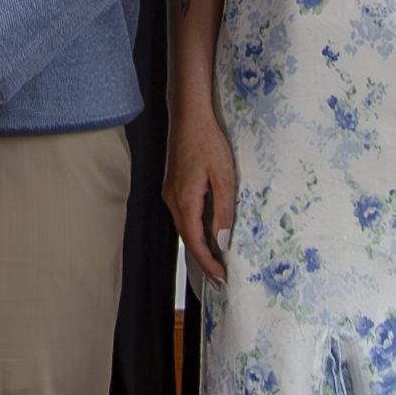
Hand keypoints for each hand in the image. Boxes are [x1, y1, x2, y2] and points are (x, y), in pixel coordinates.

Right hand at [169, 105, 240, 286]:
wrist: (190, 117)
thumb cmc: (207, 141)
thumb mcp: (224, 177)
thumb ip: (223, 211)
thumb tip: (223, 240)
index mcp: (184, 200)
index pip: (195, 242)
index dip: (208, 262)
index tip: (221, 277)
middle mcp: (173, 200)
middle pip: (187, 239)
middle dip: (204, 260)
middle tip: (220, 277)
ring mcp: (171, 193)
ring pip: (185, 228)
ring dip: (199, 246)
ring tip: (217, 260)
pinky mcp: (174, 187)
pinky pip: (184, 216)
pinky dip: (196, 230)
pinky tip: (208, 233)